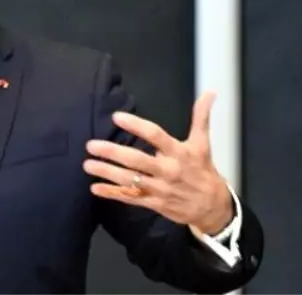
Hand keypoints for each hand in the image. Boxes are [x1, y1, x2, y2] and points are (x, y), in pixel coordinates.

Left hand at [84, 91, 234, 234]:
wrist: (214, 208)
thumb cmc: (203, 171)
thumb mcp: (203, 144)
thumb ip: (201, 118)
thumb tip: (209, 93)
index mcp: (179, 153)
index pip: (155, 136)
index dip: (136, 126)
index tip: (116, 117)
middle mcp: (168, 170)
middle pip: (137, 160)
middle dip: (113, 153)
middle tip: (91, 145)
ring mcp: (160, 189)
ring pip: (130, 180)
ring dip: (107, 172)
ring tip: (87, 165)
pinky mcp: (155, 204)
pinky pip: (131, 198)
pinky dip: (113, 194)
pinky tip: (95, 188)